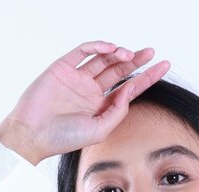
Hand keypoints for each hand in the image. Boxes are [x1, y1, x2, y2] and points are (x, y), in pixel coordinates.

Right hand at [0, 40, 170, 163]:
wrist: (34, 134)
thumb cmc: (65, 138)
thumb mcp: (100, 130)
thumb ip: (118, 111)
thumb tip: (131, 89)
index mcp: (100, 107)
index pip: (128, 88)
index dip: (147, 77)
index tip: (164, 66)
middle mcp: (90, 91)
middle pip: (118, 70)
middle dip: (136, 60)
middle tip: (151, 52)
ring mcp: (77, 78)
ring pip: (103, 59)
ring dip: (118, 54)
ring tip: (130, 55)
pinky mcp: (64, 67)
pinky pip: (83, 51)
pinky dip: (98, 46)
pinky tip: (110, 49)